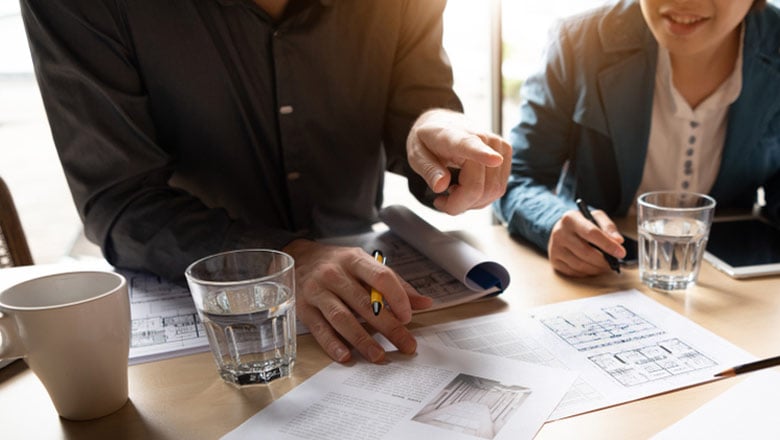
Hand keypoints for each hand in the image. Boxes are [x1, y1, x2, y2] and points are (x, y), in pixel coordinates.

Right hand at [282, 239, 433, 362]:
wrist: (300, 257)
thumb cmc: (339, 264)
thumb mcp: (366, 264)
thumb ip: (396, 284)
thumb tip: (425, 303)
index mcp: (355, 259)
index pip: (381, 277)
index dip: (397, 298)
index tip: (408, 317)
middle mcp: (335, 274)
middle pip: (365, 303)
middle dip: (388, 327)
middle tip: (406, 345)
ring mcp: (317, 291)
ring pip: (342, 318)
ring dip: (362, 339)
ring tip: (379, 356)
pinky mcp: (304, 308)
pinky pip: (320, 329)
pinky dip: (333, 344)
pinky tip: (346, 356)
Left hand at [407, 109, 511, 214]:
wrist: (443, 124)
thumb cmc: (429, 140)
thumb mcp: (417, 154)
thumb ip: (428, 170)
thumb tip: (440, 186)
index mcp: (455, 136)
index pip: (470, 146)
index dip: (484, 155)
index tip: (495, 159)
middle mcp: (483, 139)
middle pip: (477, 187)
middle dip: (458, 203)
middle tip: (440, 200)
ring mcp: (499, 148)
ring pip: (491, 192)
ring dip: (470, 202)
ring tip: (452, 190)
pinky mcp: (506, 157)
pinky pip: (497, 190)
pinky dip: (480, 197)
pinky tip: (466, 187)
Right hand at [548, 209, 626, 276]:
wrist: (561, 229)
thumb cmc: (582, 224)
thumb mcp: (595, 217)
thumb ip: (609, 227)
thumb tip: (618, 241)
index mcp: (570, 219)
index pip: (592, 233)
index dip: (608, 245)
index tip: (621, 253)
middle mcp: (559, 233)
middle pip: (586, 252)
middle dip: (604, 261)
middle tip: (614, 263)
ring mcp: (554, 248)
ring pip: (580, 265)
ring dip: (596, 268)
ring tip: (604, 265)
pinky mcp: (554, 260)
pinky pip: (574, 272)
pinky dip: (587, 272)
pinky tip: (592, 267)